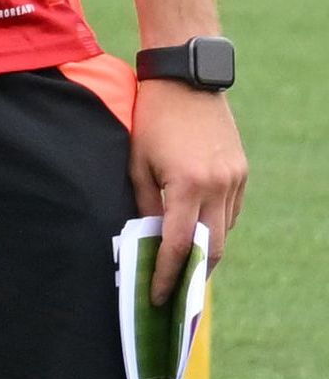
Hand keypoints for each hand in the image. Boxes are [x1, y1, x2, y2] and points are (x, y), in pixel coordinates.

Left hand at [134, 77, 248, 296]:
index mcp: (188, 185)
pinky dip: (217, 225)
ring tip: (186, 268)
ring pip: (225, 230)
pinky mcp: (242, 170)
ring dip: (208, 251)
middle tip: (177, 294)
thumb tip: (150, 239)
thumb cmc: (151, 121)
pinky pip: (232, 210)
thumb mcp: (136, 163)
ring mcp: (235, 178)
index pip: (179, 245)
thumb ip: (145, 204)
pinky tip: (200, 233)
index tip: (158, 297)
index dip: (168, 275)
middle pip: (213, 247)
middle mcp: (219, 185)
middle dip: (195, 274)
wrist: (186, 82)